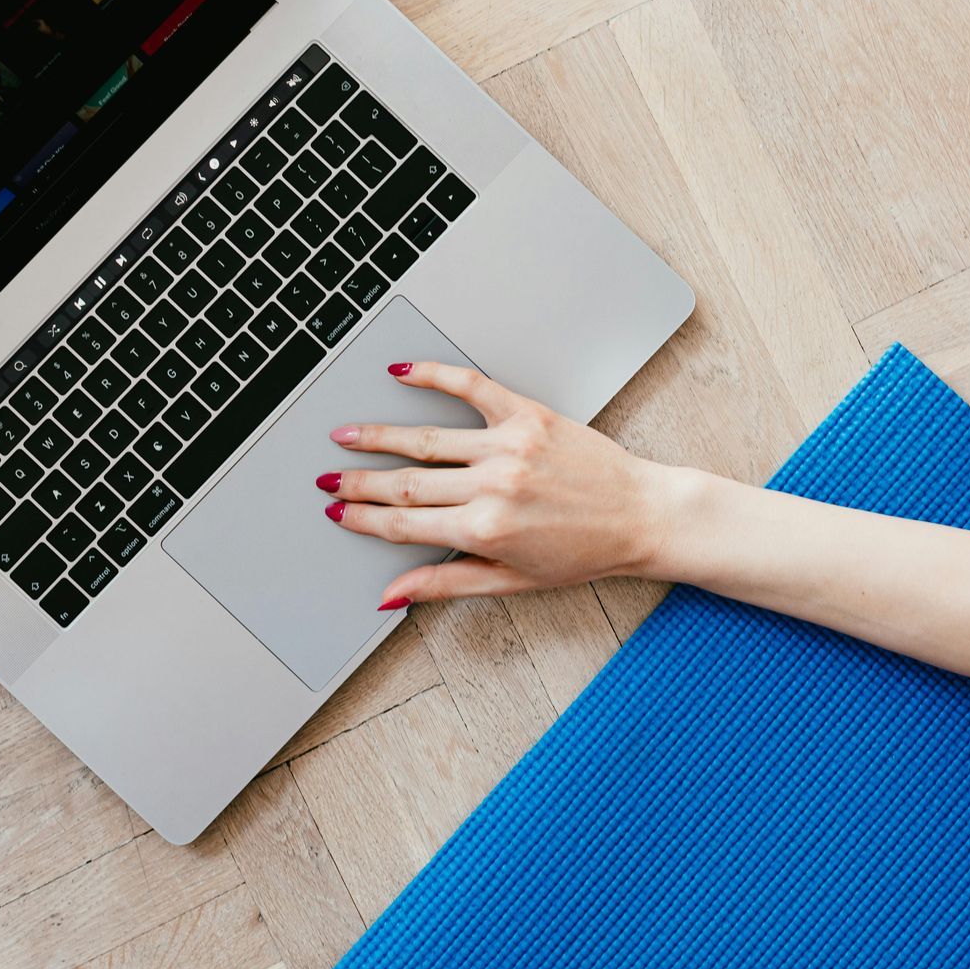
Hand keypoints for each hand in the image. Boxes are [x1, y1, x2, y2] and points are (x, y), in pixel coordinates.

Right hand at [321, 362, 678, 607]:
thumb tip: (391, 596)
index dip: (364, 519)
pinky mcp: (529, 415)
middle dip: (359, 482)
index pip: (406, 524)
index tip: (337, 513)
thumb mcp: (511, 581)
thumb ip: (445, 583)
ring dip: (379, 436)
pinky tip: (404, 373)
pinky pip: (472, 388)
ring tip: (347, 435)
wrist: (642, 516)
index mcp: (485, 530)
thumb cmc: (584, 553)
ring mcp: (510, 446)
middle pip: (406, 483)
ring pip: (427, 439)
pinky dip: (435, 377)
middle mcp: (493, 485)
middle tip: (327, 478)